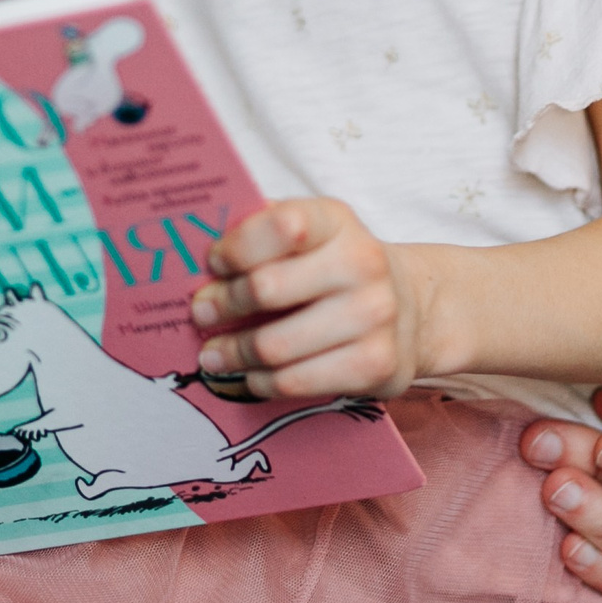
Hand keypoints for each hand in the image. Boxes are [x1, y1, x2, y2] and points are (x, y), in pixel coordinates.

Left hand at [190, 197, 426, 399]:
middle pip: (267, 288)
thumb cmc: (333, 266)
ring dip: (233, 353)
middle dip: (222, 304)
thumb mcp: (307, 233)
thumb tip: (192, 253)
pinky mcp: (376, 365)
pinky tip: (249, 376)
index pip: (282, 225)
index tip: (213, 264)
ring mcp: (374, 316)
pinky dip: (262, 381)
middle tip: (201, 314)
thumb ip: (258, 233)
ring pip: (276, 344)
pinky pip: (297, 381)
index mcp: (335, 221)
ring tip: (212, 355)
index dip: (238, 246)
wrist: (409, 307)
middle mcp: (362, 263)